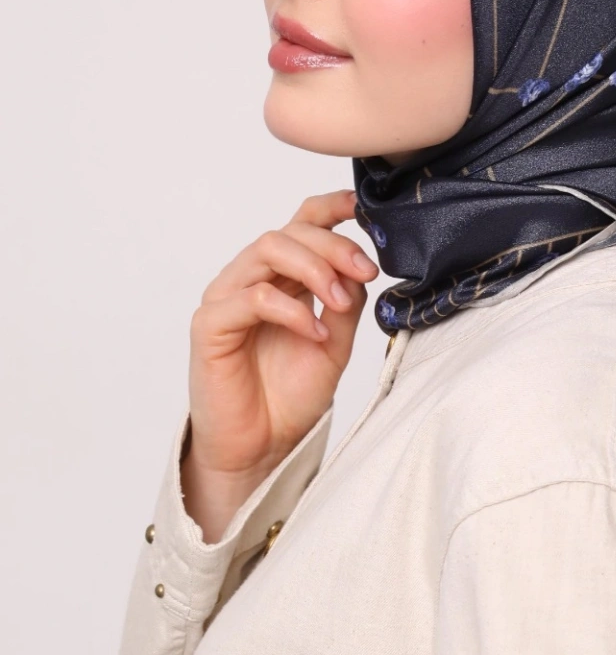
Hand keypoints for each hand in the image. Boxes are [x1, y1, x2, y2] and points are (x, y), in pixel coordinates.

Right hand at [180, 189, 377, 538]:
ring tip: (341, 303)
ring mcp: (228, 298)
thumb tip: (360, 268)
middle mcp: (252, 278)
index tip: (363, 210)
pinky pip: (252, 296)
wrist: (263, 446)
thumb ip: (346, 303)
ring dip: (314, 269)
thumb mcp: (336, 344)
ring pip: (268, 249)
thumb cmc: (291, 395)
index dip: (331, 208)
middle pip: (289, 232)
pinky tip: (315, 333)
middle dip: (334, 246)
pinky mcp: (210, 324)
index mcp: (283, 277)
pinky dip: (292, 310)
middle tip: (366, 272)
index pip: (302, 224)